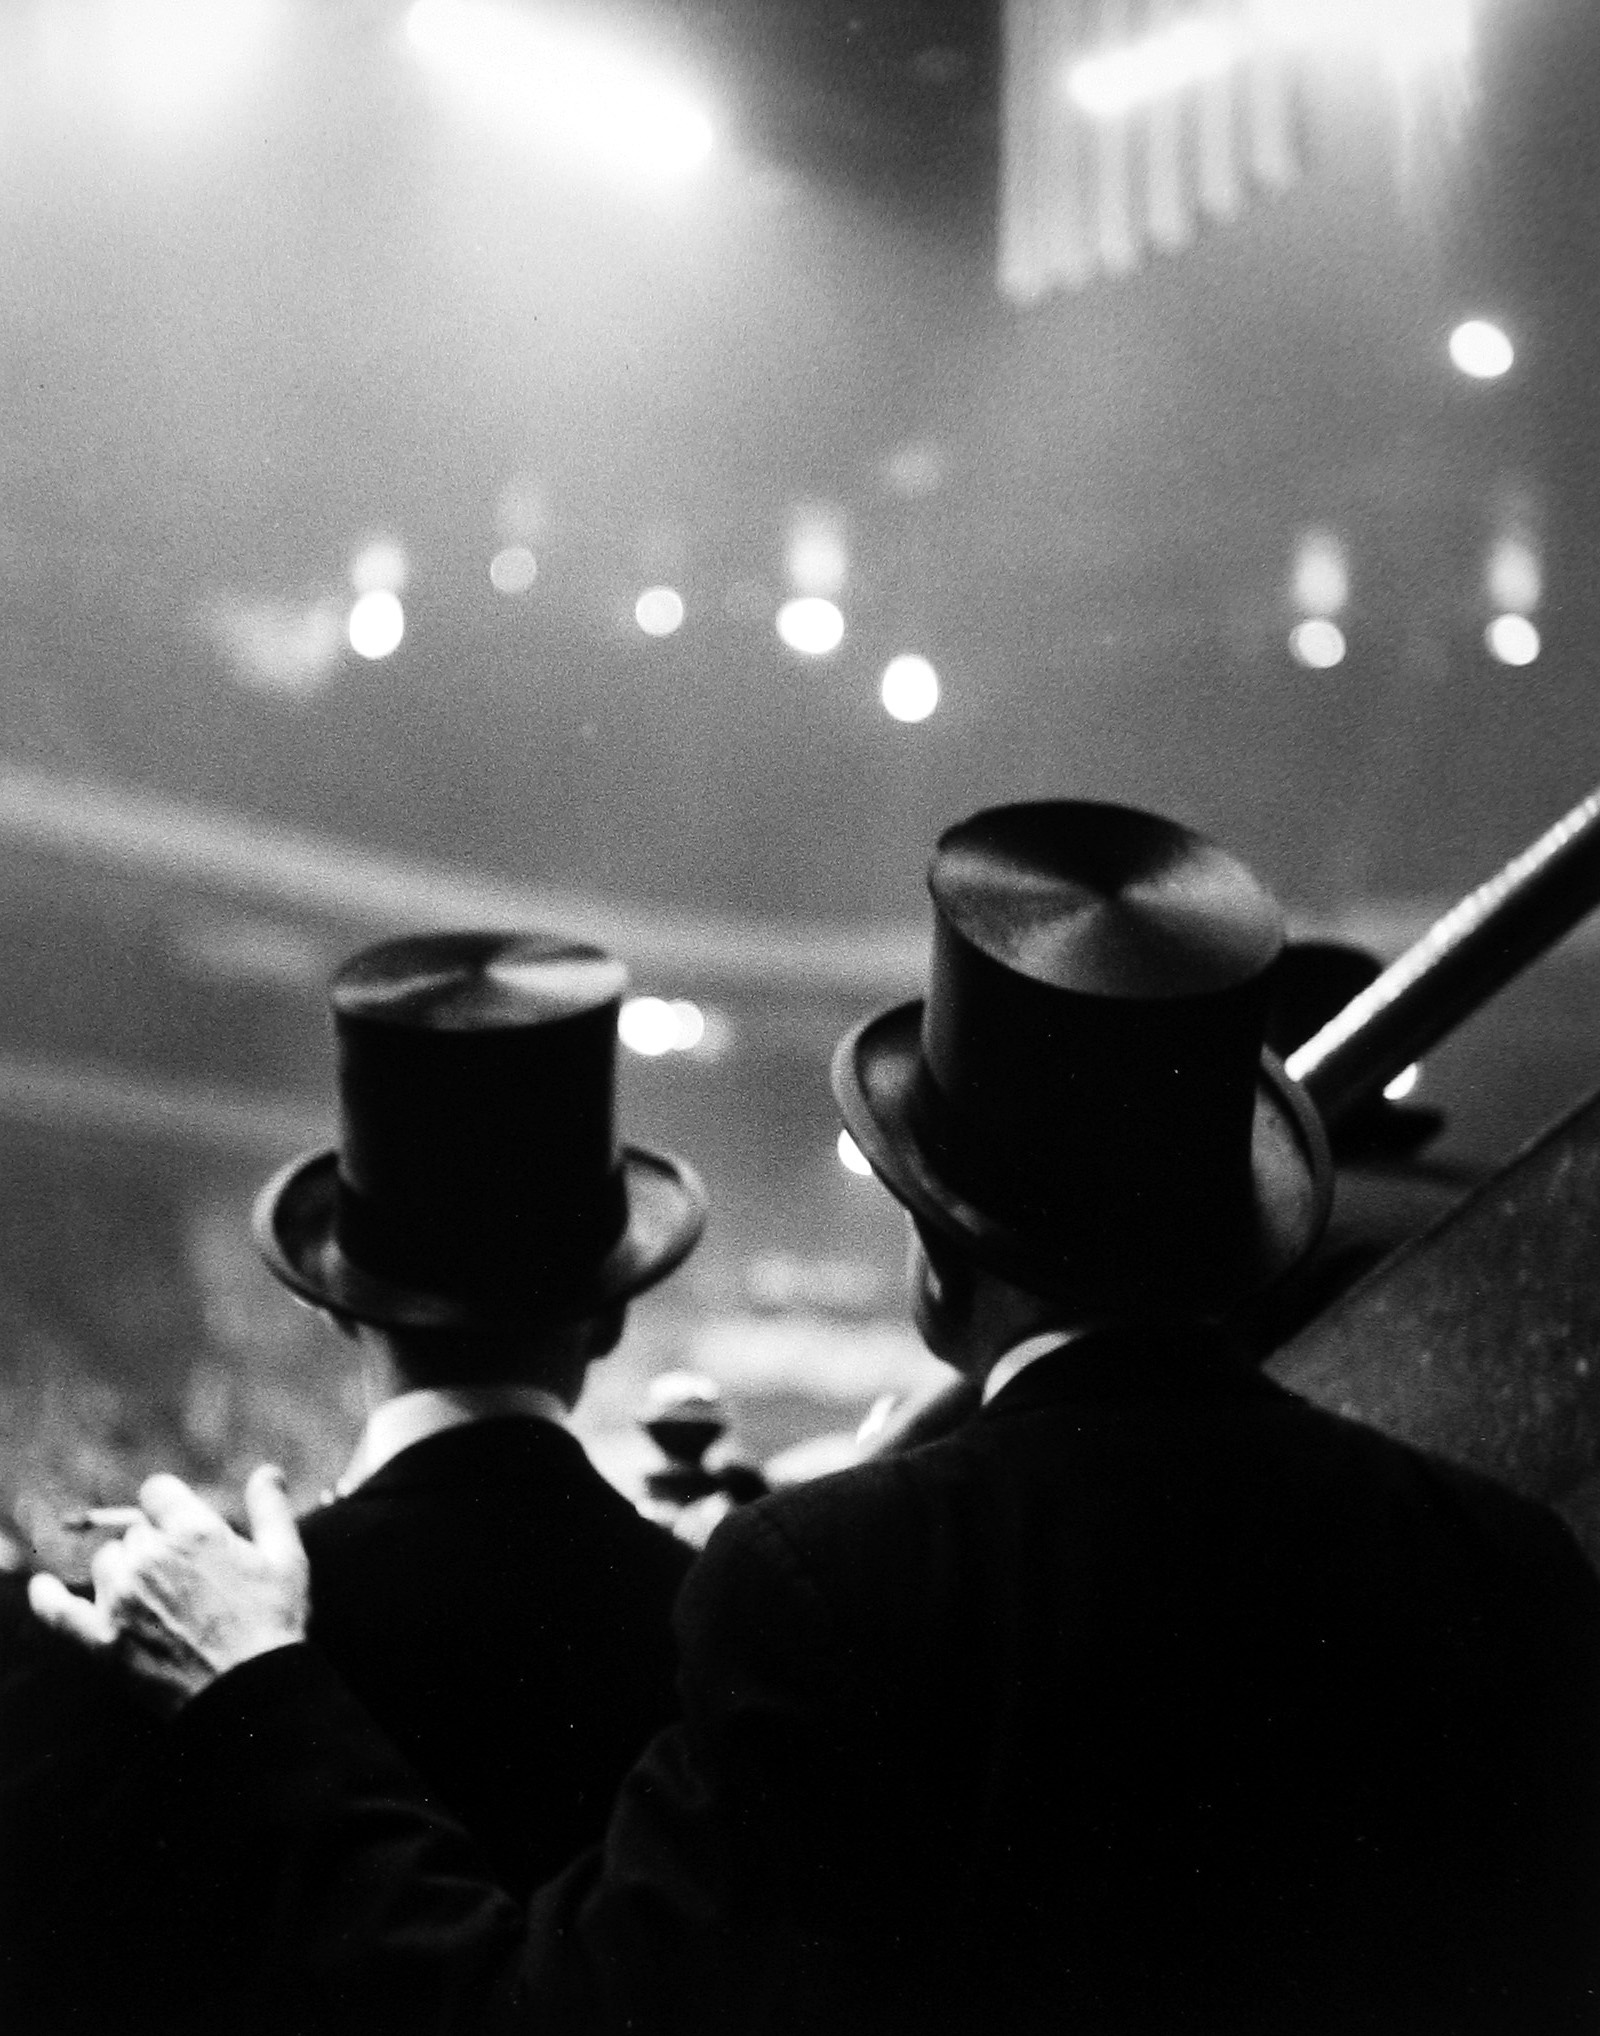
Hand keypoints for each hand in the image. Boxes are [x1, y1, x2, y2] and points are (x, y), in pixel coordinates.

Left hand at [27, 1466, 308, 1714]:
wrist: (250, 1693)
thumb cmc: (273, 1623)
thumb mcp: (287, 1559)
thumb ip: (271, 1508)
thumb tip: (267, 1471)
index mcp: (193, 1531)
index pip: (157, 1492)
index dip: (171, 1505)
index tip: (183, 1525)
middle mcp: (151, 1558)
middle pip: (136, 1531)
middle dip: (157, 1544)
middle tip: (188, 1580)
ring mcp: (122, 1600)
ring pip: (108, 1564)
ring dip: (125, 1572)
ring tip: (158, 1601)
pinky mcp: (103, 1641)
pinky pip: (60, 1612)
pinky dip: (48, 1599)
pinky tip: (40, 1588)